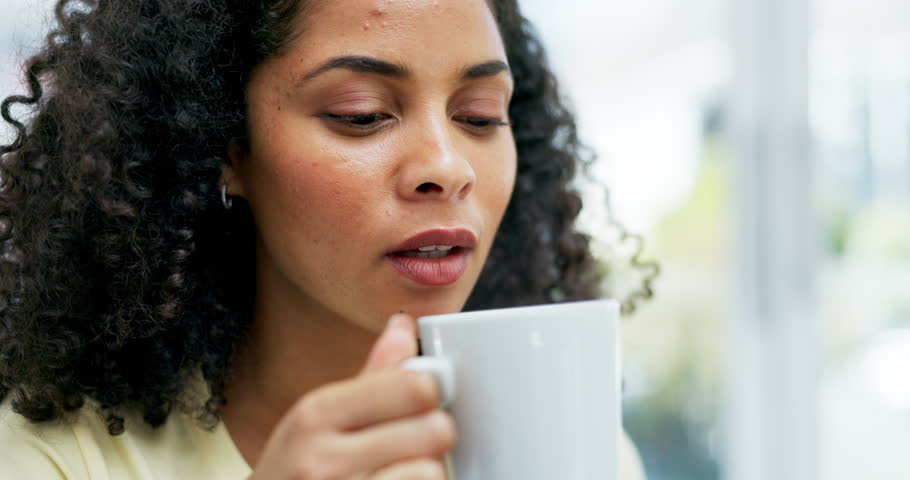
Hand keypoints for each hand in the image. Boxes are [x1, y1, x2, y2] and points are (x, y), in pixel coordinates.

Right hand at [249, 314, 454, 478]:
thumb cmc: (295, 472)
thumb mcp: (317, 418)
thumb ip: (370, 375)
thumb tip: (404, 326)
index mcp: (317, 414)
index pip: (413, 386)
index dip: (431, 391)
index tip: (425, 399)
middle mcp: (323, 459)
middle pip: (433, 429)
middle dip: (434, 434)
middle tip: (419, 441)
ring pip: (430, 472)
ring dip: (427, 472)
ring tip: (401, 471)